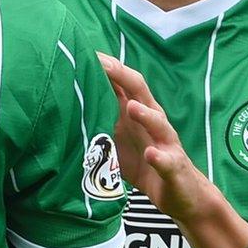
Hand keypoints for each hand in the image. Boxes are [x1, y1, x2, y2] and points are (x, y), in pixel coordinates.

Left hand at [95, 52, 210, 219]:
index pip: (122, 83)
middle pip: (141, 92)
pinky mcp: (174, 167)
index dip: (105, 68)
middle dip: (123, 77)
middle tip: (103, 64)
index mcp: (137, 113)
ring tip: (132, 108)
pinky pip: (167, 161)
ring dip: (146, 115)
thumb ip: (102, 120)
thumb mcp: (119, 139)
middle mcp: (153, 122)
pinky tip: (152, 155)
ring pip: (159, 123)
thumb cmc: (145, 163)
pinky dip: (159, 157)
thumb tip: (66, 106)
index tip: (83, 53)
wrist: (180, 194)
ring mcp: (166, 143)